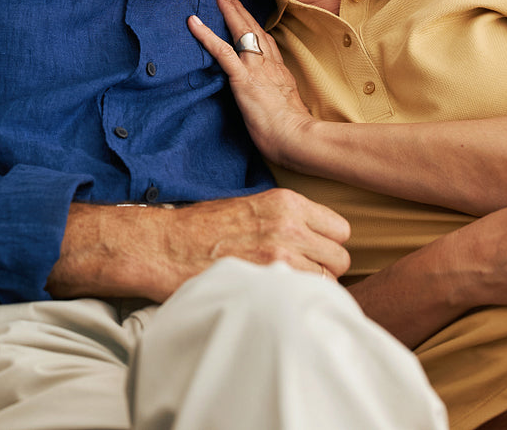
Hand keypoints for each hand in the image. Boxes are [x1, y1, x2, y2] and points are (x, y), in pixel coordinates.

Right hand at [47, 189, 351, 301]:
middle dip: (325, 270)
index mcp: (287, 202)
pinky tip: (277, 300)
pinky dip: (298, 303)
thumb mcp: (249, 206)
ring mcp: (281, 254)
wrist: (165, 246)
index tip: (312, 255)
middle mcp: (290, 225)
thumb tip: (312, 239)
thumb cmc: (202, 229)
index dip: (327, 245)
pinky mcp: (268, 280)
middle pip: (341, 257)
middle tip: (300, 277)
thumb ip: (285, 219)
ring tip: (286, 291)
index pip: (341, 229)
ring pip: (328, 281)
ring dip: (312, 289)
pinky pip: (307, 298)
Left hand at [188, 0, 315, 169]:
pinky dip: (206, 35)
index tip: (249, 16)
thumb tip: (276, 106)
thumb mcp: (289, 111)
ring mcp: (256, 68)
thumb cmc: (294, 133)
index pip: (267, 44)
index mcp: (281, 73)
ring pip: (242, 32)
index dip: (257, 28)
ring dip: (229, 12)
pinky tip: (194, 23)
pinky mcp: (242, 77)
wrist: (297, 136)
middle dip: (242, 10)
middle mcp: (269, 65)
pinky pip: (221, 51)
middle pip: (256, 30)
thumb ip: (280, 102)